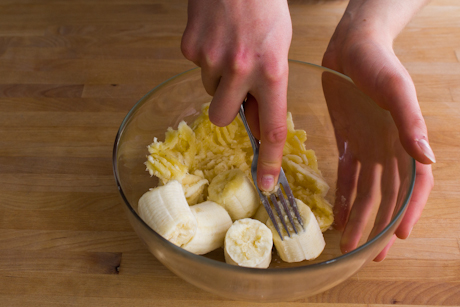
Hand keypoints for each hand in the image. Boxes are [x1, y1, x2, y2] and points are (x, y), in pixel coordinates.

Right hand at [181, 0, 291, 190]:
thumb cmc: (266, 6)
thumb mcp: (280, 47)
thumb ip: (270, 86)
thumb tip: (258, 120)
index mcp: (272, 70)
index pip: (273, 127)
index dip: (269, 160)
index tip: (266, 184)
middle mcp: (241, 69)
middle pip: (224, 118)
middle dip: (229, 107)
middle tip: (237, 82)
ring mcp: (212, 59)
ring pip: (210, 91)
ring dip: (218, 78)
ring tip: (229, 46)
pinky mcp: (189, 48)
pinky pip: (196, 68)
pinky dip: (206, 58)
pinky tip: (216, 36)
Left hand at [322, 0, 433, 260]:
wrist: (351, 47)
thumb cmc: (378, 64)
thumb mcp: (395, 89)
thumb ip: (409, 122)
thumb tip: (427, 158)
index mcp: (405, 140)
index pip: (413, 184)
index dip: (408, 210)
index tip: (400, 236)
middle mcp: (388, 148)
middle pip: (387, 194)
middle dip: (380, 224)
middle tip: (369, 254)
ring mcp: (368, 146)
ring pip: (366, 190)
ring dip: (360, 216)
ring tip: (349, 241)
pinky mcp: (348, 140)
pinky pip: (347, 174)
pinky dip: (344, 195)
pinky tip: (339, 214)